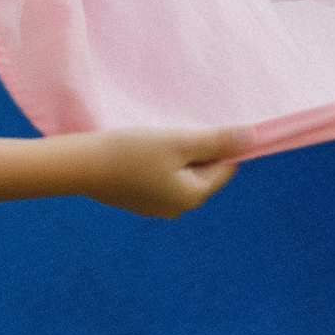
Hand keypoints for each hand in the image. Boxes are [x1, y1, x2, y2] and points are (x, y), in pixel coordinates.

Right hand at [77, 126, 246, 217]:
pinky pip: (161, 178)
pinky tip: (143, 150)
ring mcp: (156, 207)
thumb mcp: (179, 141)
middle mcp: (177, 208)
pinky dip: (159, 162)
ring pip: (181, 173)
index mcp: (192, 197)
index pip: (224, 168)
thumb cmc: (133, 152)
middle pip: (203, 172)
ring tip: (159, 139)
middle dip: (197, 149)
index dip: (220, 144)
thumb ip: (216, 140)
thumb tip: (252, 138)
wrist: (82, 166)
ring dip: (177, 154)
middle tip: (176, 131)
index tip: (201, 126)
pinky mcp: (138, 200)